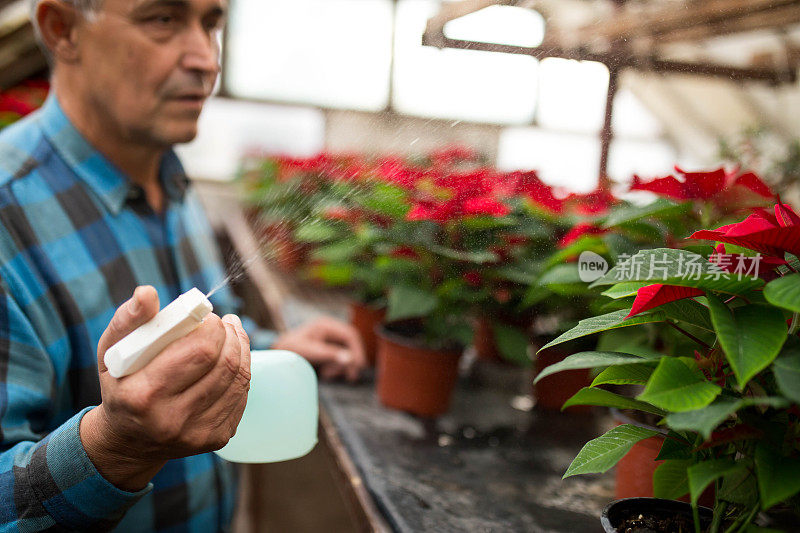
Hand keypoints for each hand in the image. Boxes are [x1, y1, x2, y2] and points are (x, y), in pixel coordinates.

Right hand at [80, 286, 250, 490]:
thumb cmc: (121, 385)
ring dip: (241, 349)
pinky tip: (231, 360)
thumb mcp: (112, 352)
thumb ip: (129, 320)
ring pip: (239, 379)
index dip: (213, 327)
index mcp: (142, 396)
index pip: (200, 351)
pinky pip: (241, 396)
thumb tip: (148, 293)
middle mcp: (171, 420)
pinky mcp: (216, 440)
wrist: (128, 441)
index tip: (208, 317)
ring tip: (231, 334)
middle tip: (224, 323)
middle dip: (230, 335)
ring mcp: (197, 434)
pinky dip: (241, 372)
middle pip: (225, 364)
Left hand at [271, 316, 365, 381]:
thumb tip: (350, 359)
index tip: (357, 366)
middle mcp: (330, 328)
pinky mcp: (327, 346)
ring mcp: (329, 337)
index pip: (350, 335)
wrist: (278, 354)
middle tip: (350, 376)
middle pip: (351, 343)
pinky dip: (336, 366)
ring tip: (327, 374)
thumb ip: (330, 354)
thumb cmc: (290, 350)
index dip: (356, 350)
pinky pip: (340, 356)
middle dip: (351, 360)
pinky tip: (326, 373)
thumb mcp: (310, 352)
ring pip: (347, 351)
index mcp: (326, 324)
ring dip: (342, 365)